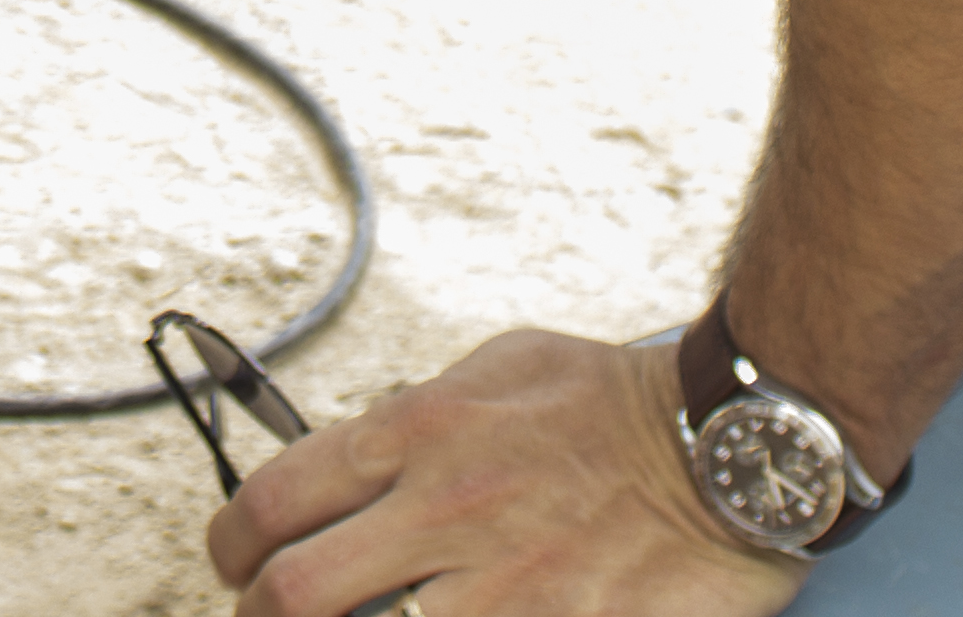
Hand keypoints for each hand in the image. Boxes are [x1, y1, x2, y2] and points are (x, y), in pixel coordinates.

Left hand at [213, 332, 807, 616]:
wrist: (732, 445)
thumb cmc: (619, 402)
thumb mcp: (501, 368)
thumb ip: (420, 412)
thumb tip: (360, 454)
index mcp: (420, 433)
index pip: (275, 498)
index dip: (230, 544)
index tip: (232, 561)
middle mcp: (445, 511)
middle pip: (292, 594)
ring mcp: (501, 587)